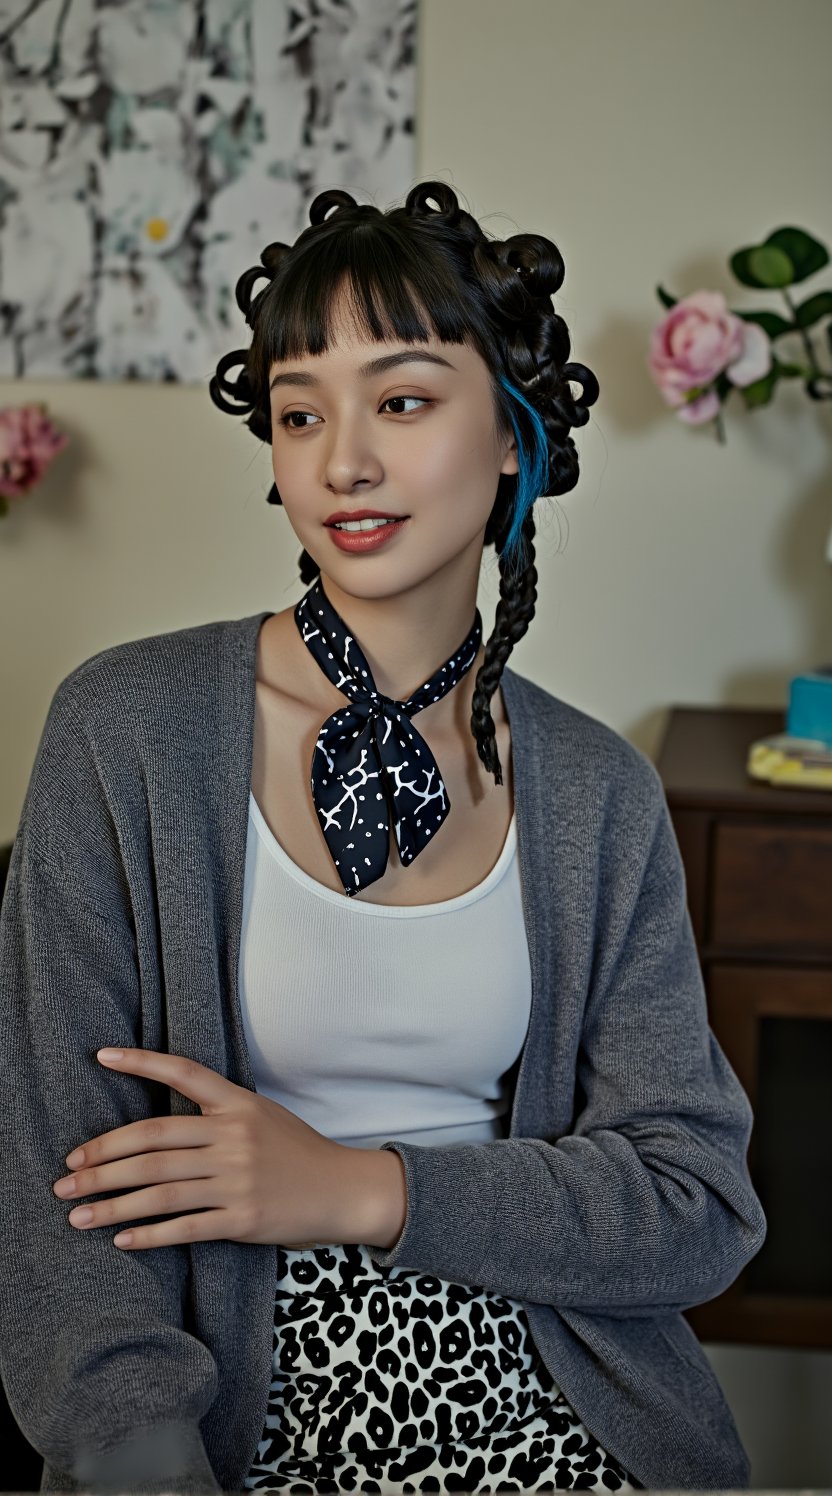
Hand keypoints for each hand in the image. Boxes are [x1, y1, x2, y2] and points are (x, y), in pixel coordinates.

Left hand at [52, 1047, 347, 1250]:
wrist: (343, 1189)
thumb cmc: (297, 1151)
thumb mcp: (262, 1115)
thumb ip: (218, 1113)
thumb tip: (160, 1126)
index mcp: (238, 1105)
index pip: (183, 1073)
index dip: (141, 1062)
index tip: (102, 1056)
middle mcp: (234, 1137)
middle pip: (153, 1144)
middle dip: (101, 1161)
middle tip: (66, 1174)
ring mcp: (237, 1179)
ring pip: (159, 1189)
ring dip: (111, 1204)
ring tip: (76, 1213)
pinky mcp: (242, 1218)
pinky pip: (185, 1227)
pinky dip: (148, 1234)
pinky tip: (120, 1238)